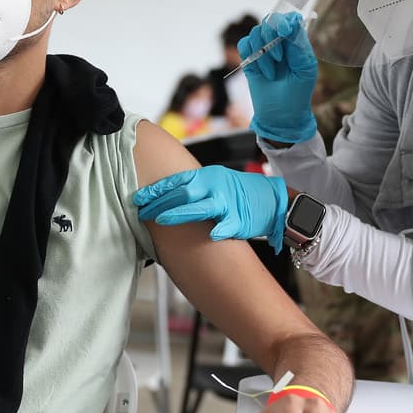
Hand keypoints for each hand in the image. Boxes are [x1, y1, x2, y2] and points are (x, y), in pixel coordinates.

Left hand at [134, 165, 287, 251]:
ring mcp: (228, 203)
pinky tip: (210, 236)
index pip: (177, 180)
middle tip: (141, 212)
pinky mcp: (240, 220)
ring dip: (180, 213)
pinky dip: (219, 231)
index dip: (157, 189)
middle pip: (184, 193)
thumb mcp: (215, 183)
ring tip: (162, 220)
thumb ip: (193, 188)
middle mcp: (216, 186)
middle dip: (160, 203)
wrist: (273, 199)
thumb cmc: (239, 194)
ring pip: (201, 206)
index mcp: (208, 176)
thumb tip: (164, 197)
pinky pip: (227, 226)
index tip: (139, 197)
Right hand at [239, 12, 319, 144]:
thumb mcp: (305, 68)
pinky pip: (243, 44)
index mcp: (295, 42)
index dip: (285, 20)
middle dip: (272, 37)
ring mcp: (263, 50)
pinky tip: (259, 70)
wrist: (281, 116)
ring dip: (263, 53)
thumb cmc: (298, 93)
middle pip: (269, 21)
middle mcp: (279, 42)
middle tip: (279, 58)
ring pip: (255, 33)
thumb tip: (293, 21)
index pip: (289, 18)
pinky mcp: (249, 60)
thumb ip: (299, 44)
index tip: (285, 30)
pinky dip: (250, 53)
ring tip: (271, 73)